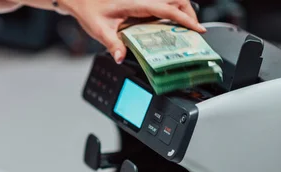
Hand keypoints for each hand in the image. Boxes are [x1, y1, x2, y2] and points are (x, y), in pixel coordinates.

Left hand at [60, 0, 205, 62]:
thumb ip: (112, 44)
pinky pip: (162, 6)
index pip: (168, 8)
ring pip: (172, 0)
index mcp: (137, 3)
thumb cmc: (90, 11)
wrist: (82, 1)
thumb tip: (121, 57)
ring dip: (182, 12)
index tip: (198, 28)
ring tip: (186, 29)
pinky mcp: (141, 5)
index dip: (185, 18)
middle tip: (194, 31)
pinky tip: (170, 27)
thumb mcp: (99, 30)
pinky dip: (172, 13)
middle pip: (177, 0)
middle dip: (189, 14)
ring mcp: (143, 1)